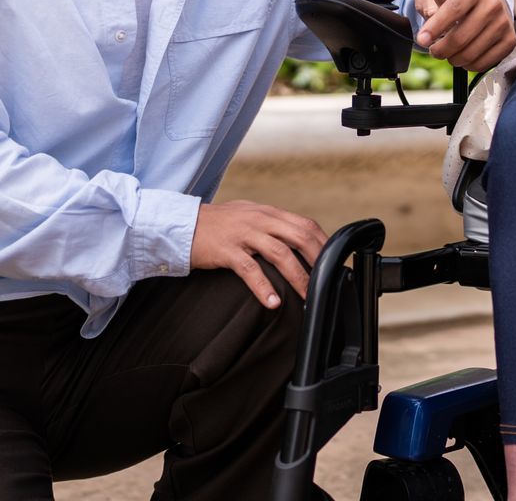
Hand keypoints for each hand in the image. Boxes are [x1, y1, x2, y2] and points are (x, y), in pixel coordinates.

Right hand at [189, 200, 326, 307]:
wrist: (181, 224)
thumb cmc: (217, 224)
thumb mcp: (248, 217)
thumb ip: (271, 226)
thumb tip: (297, 241)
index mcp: (268, 212)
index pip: (305, 225)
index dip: (323, 243)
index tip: (334, 263)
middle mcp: (259, 219)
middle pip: (299, 236)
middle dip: (318, 260)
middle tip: (328, 282)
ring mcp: (243, 234)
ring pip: (280, 253)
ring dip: (297, 277)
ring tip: (308, 297)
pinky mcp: (226, 250)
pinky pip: (249, 269)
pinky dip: (263, 287)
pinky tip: (272, 302)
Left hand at [410, 0, 515, 69]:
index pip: (452, 11)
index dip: (435, 27)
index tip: (421, 39)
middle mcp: (494, 4)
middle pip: (460, 37)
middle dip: (441, 49)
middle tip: (434, 50)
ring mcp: (504, 22)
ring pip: (471, 52)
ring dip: (453, 58)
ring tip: (448, 52)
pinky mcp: (510, 39)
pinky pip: (486, 62)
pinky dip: (470, 65)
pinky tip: (463, 56)